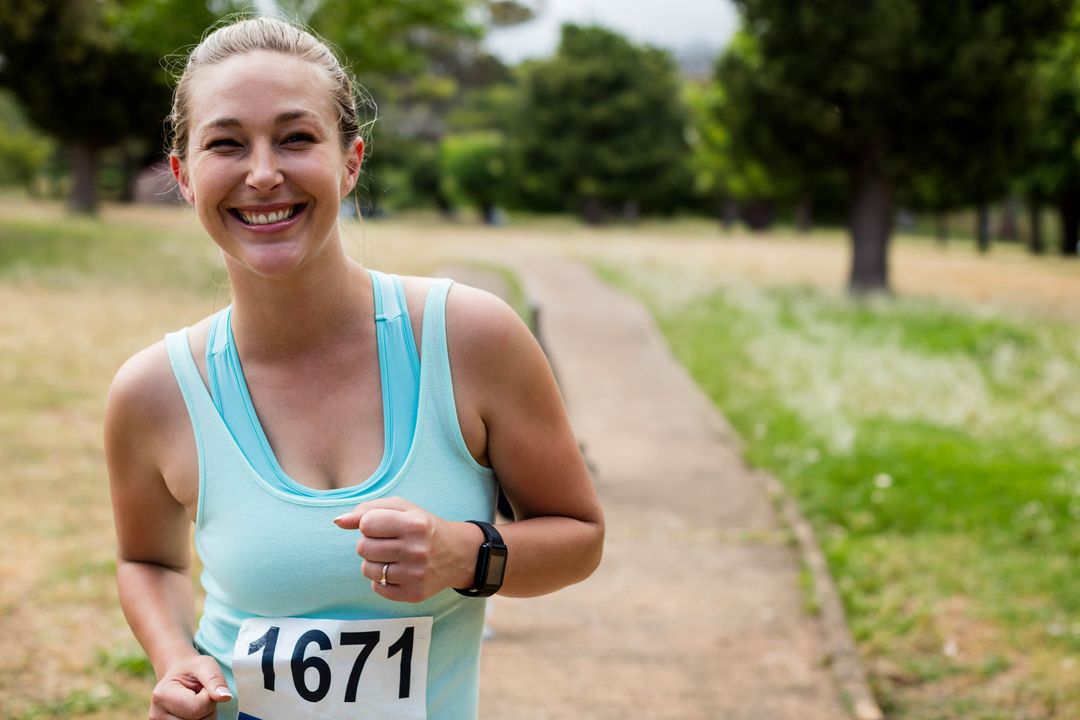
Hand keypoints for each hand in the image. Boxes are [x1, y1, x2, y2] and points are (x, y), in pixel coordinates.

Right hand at [149, 654, 232, 719]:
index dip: (209, 698)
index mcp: (162, 695)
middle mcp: (157, 715)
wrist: (179, 675)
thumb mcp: (206, 665)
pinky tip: (193, 711)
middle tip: (200, 694)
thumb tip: (225, 697)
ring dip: (205, 716)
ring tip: (196, 702)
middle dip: (207, 709)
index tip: (203, 687)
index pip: (197, 709)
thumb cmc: (192, 669)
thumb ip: (215, 680)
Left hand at [333, 497, 478, 602]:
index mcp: (415, 524)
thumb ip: (368, 509)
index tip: (382, 525)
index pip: (366, 523)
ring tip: (391, 557)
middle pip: (363, 547)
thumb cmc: (423, 527)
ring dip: (373, 562)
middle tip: (387, 542)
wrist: (457, 554)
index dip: (369, 524)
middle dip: (369, 543)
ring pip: (367, 569)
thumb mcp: (402, 509)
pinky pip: (377, 588)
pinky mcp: (414, 594)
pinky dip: (380, 580)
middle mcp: (417, 550)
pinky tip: (397, 571)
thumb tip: (338, 521)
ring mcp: (416, 575)